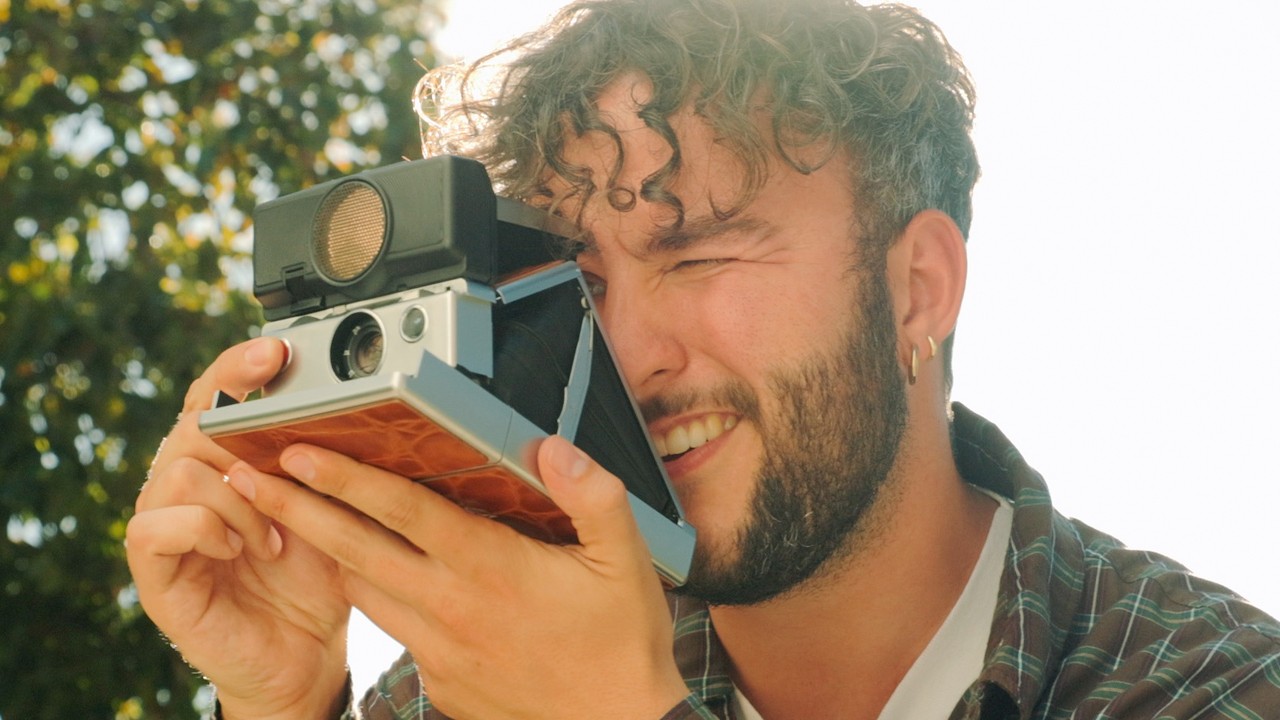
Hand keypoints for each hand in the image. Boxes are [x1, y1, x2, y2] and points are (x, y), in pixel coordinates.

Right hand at [125, 338, 350, 719]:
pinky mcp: (153, 570)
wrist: (304, 655)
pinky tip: (238, 549)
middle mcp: (188, 483)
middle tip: (287, 471)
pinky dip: (205, 530)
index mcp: (226, 460)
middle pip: (193, 425)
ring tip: (275, 539)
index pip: (214, 397)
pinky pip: (155, 526)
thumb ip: (324, 464)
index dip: (237, 369)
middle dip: (244, 439)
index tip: (277, 350)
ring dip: (238, 501)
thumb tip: (351, 408)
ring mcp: (165, 524)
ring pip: (181, 472)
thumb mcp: (332, 510)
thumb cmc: (317, 578)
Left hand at [235, 435, 689, 719]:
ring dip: (327, 552)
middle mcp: (451, 606)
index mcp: (489, 568)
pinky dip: (375, 593)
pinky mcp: (439, 679)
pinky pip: (394, 627)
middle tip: (246, 478)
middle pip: (354, 550)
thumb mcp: (626, 560)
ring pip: (364, 591)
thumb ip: (592, 495)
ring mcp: (439, 648)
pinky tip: (378, 574)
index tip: (299, 454)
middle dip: (295, 510)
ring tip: (294, 516)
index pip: (402, 512)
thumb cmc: (621, 642)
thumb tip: (551, 448)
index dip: (346, 479)